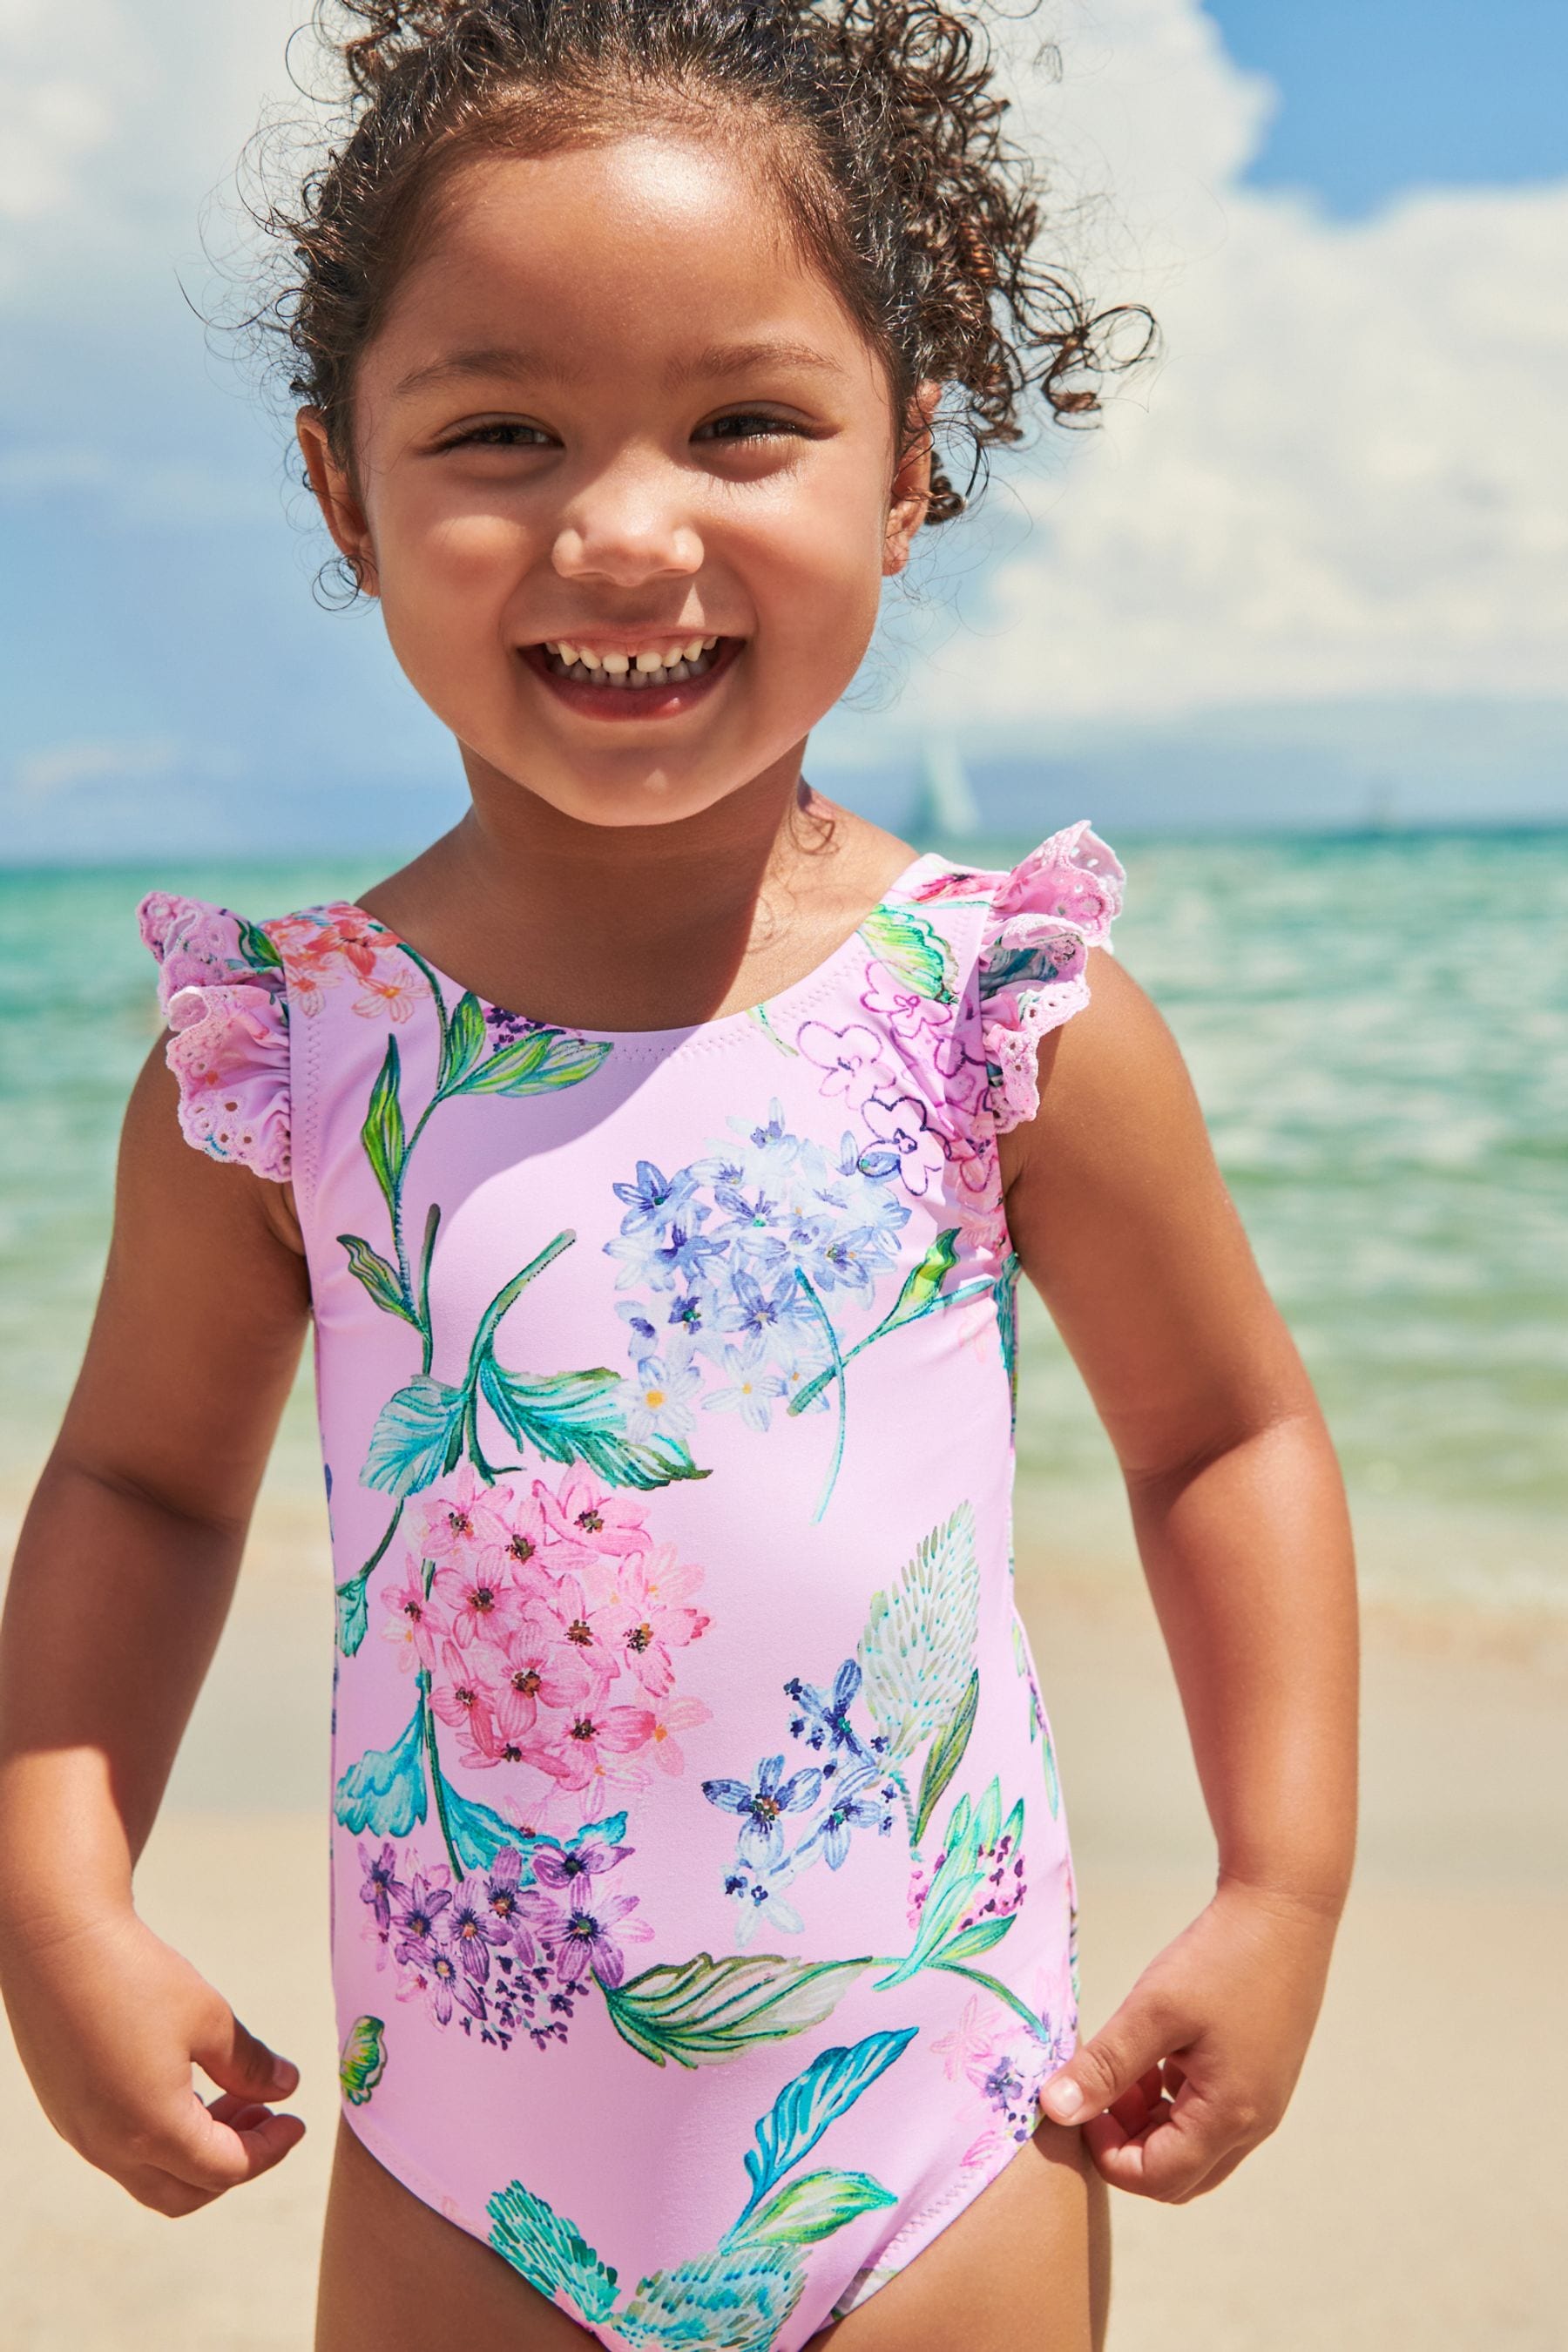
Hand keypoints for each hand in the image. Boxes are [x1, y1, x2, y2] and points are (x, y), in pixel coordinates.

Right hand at [0, 1901, 305, 2215]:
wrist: (57, 1942)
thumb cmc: (136, 1978)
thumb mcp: (210, 2020)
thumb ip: (250, 2065)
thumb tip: (283, 2088)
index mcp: (152, 2132)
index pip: (224, 2170)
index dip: (269, 2150)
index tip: (295, 2122)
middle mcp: (109, 2147)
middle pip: (184, 2193)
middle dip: (233, 2165)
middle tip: (264, 2119)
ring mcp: (81, 2133)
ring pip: (148, 2174)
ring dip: (196, 2151)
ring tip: (233, 2099)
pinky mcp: (65, 2110)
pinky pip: (119, 2150)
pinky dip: (160, 2138)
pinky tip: (182, 2089)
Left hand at [1038, 1877, 1341, 2201]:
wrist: (1284, 1907)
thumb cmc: (1222, 1957)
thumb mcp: (1153, 2010)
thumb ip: (1105, 2066)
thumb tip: (1054, 2111)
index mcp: (1230, 2116)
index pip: (1158, 2178)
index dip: (1107, 2153)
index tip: (1080, 2104)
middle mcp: (1253, 2122)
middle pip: (1178, 2173)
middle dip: (1127, 2144)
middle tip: (1099, 2091)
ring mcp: (1261, 2101)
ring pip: (1193, 2145)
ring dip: (1148, 2122)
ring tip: (1125, 2066)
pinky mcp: (1260, 2076)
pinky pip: (1210, 2114)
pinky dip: (1173, 2101)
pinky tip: (1156, 2053)